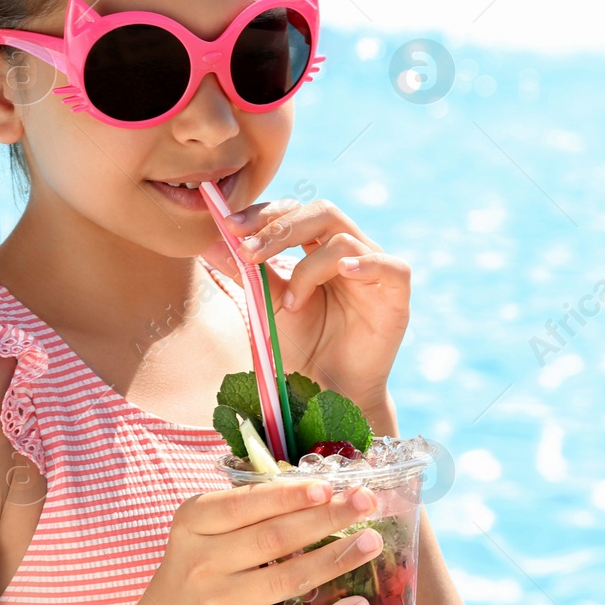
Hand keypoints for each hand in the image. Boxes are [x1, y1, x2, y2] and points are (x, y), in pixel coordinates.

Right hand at [138, 478, 383, 604]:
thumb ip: (243, 511)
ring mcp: (222, 604)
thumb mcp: (199, 534)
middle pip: (274, 537)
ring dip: (336, 559)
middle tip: (365, 502)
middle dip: (325, 517)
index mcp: (193, 524)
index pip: (245, 504)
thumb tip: (314, 489)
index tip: (325, 486)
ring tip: (371, 541)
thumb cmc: (193, 574)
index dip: (288, 495)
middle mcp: (203, 562)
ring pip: (289, 578)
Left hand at [201, 197, 408, 410]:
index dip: (264, 214)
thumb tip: (208, 244)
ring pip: (344, 241)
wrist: (327, 392)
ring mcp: (375, 270)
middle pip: (322, 212)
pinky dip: (367, 264)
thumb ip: (246, 273)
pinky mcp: (396, 295)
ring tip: (290, 305)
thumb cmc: (301, 346)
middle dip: (280, 228)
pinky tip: (344, 273)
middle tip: (248, 252)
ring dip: (308, 269)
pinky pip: (391, 266)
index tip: (229, 228)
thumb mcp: (268, 305)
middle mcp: (349, 251)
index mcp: (318, 246)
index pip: (294, 212)